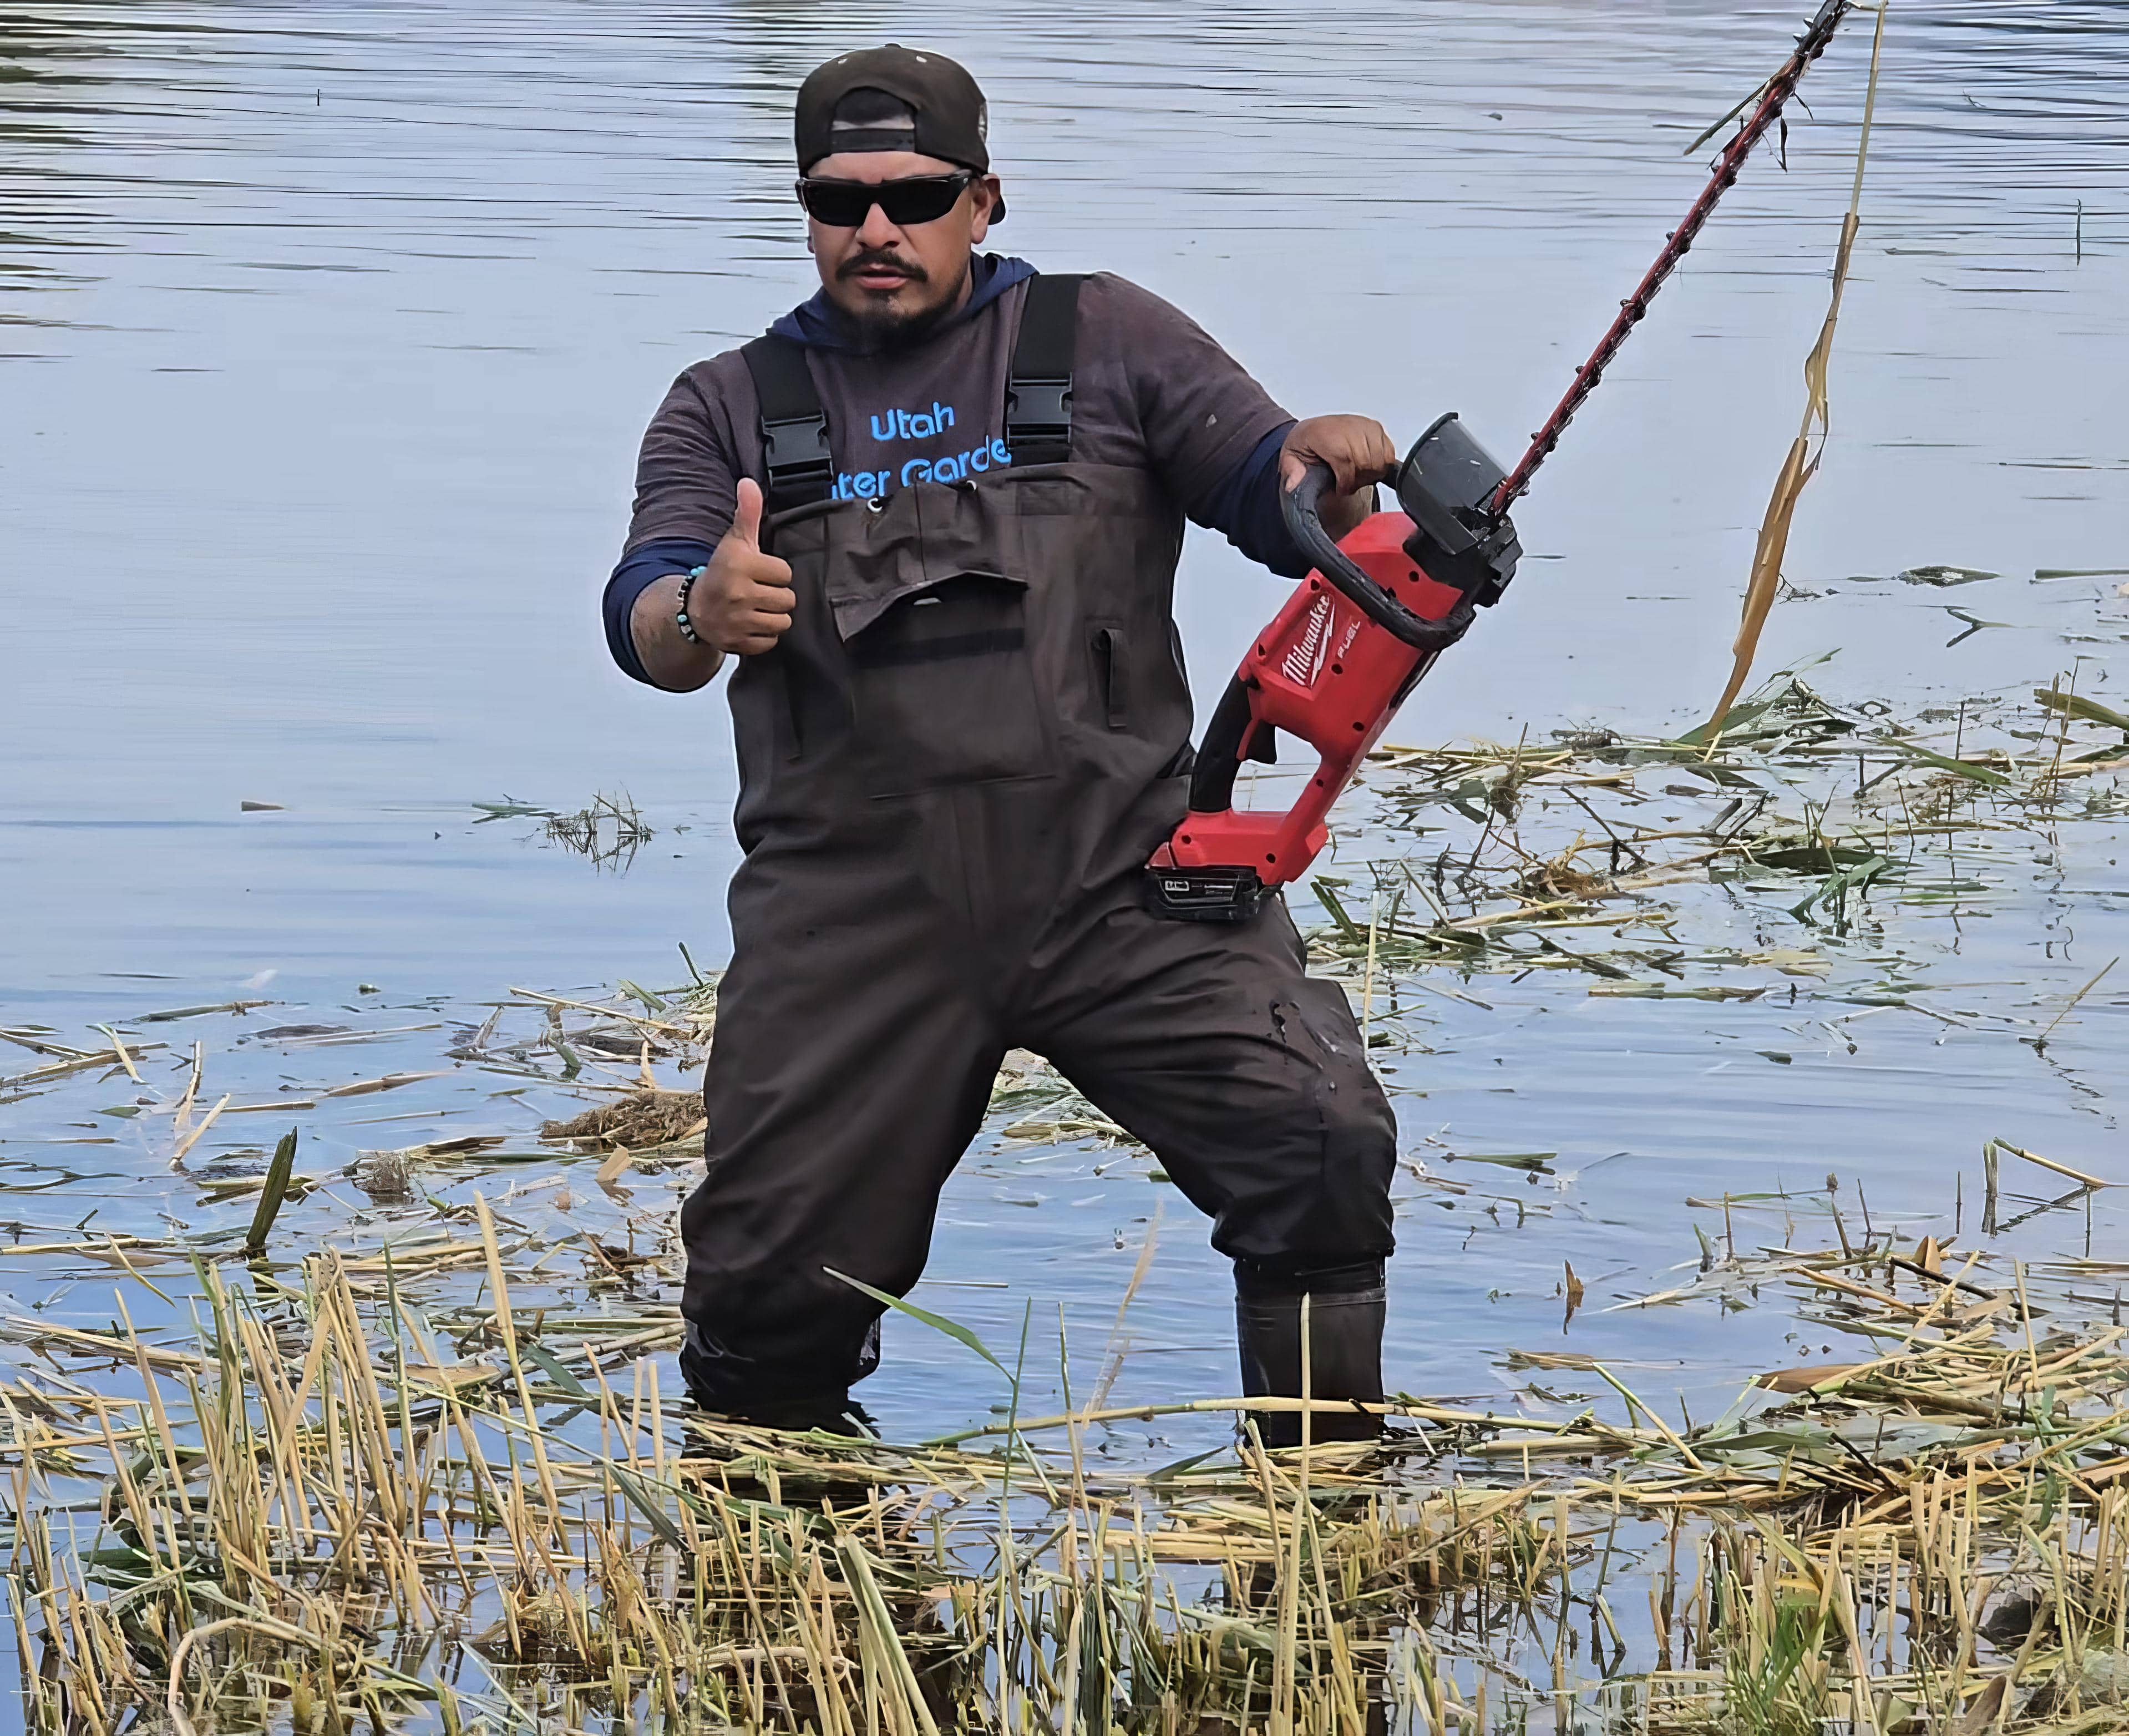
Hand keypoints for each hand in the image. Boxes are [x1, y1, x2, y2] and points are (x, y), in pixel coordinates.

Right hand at [692, 479, 796, 655]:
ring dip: (773, 616)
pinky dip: (764, 635)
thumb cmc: (722, 572)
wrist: (694, 609)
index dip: (775, 573)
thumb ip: (747, 513)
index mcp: (740, 564)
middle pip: (787, 599)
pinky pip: (771, 642)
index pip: (785, 573)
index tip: (760, 573)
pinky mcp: (738, 643)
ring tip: (757, 608)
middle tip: (758, 592)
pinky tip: (751, 624)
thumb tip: (748, 483)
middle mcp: (738, 593)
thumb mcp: (734, 541)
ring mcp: (738, 620)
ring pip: (782, 622)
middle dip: (776, 596)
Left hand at [1279, 415, 1396, 539]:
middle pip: (1366, 463)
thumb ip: (1291, 471)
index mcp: (1326, 434)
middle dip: (1358, 480)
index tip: (1341, 490)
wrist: (1313, 428)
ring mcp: (1364, 426)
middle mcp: (1348, 426)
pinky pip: (1389, 453)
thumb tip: (1293, 485)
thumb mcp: (1290, 457)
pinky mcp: (1376, 428)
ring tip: (1356, 476)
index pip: (1347, 462)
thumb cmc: (1306, 442)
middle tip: (1347, 484)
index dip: (1346, 482)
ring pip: (1379, 460)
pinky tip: (1366, 467)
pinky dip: (1381, 464)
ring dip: (1370, 474)